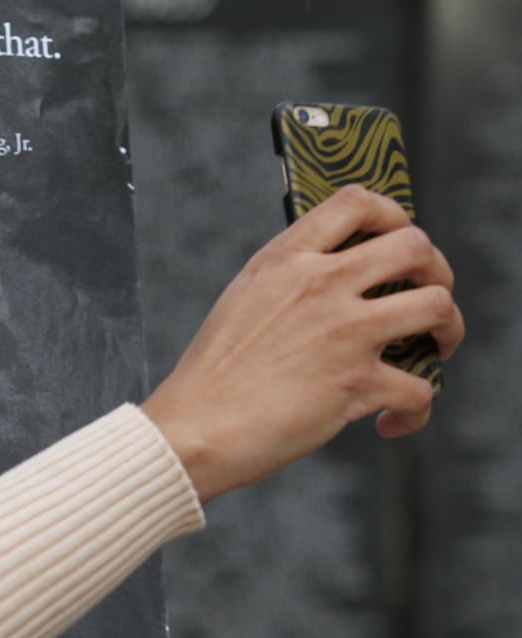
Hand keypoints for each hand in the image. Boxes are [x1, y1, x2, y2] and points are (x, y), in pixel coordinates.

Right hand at [141, 184, 462, 501]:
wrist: (193, 429)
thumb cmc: (210, 378)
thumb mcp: (241, 302)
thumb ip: (287, 281)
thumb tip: (335, 283)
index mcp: (285, 261)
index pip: (355, 202)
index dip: (393, 214)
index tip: (398, 239)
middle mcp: (319, 285)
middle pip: (416, 246)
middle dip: (436, 272)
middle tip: (427, 299)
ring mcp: (343, 332)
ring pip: (437, 306)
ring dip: (448, 330)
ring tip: (433, 350)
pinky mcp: (355, 383)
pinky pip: (419, 391)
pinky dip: (414, 412)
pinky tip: (391, 421)